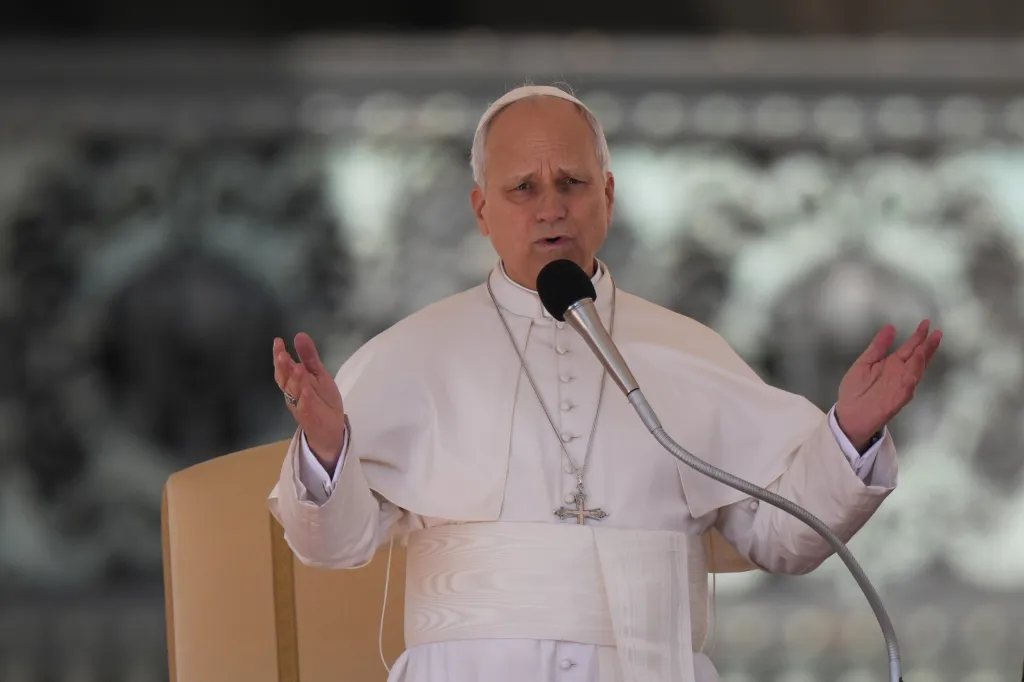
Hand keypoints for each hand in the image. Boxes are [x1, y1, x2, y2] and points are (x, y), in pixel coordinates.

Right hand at [273, 333, 346, 464]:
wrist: (331, 427)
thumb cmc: (322, 398)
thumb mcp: (318, 373)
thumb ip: (308, 356)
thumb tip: (299, 335)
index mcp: (294, 382)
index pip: (283, 368)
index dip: (279, 356)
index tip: (278, 342)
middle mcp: (294, 393)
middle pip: (285, 380)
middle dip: (283, 367)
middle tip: (282, 354)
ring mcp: (301, 405)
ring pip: (295, 392)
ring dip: (295, 381)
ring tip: (297, 368)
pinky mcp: (311, 417)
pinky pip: (306, 408)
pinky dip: (305, 399)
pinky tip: (306, 390)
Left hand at [836, 320, 941, 449]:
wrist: (849, 414)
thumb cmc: (855, 389)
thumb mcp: (864, 362)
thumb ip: (878, 346)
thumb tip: (891, 327)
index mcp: (892, 364)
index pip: (909, 348)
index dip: (918, 337)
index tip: (927, 323)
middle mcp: (899, 374)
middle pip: (917, 358)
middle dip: (927, 346)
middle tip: (937, 332)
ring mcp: (900, 386)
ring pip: (915, 371)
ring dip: (923, 359)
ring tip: (929, 343)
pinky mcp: (897, 399)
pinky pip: (906, 387)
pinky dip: (912, 377)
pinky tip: (915, 367)